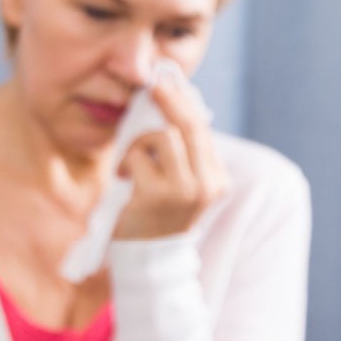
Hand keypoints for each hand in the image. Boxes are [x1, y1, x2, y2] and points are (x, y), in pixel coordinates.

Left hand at [114, 77, 228, 239]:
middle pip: (191, 125)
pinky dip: (126, 160)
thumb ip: (182, 154)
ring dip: (139, 142)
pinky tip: (124, 177)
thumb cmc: (156, 215)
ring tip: (131, 161)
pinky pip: (138, 156)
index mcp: (217, 179)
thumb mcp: (178, 185)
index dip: (185, 102)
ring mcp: (185, 190)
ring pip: (163, 136)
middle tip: (154, 84)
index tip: (171, 82)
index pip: (203, 130)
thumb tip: (172, 105)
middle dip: (170, 99)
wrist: (147, 258)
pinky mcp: (157, 195)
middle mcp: (207, 184)